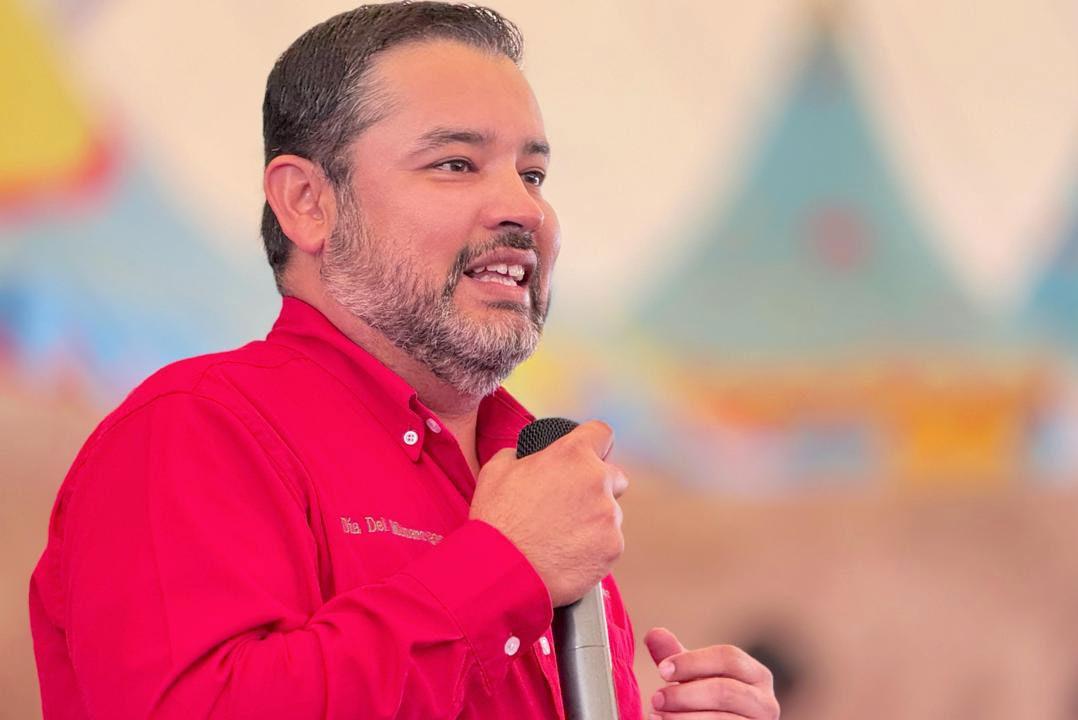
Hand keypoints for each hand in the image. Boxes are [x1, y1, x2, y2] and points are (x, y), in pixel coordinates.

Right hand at [469, 420, 627, 606]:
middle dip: (598, 488)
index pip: (602, 433)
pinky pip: (610, 544)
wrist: (501, 571)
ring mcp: (608, 516)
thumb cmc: (497, 521)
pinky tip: (568, 555)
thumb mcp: (496, 471)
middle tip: (570, 506)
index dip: (594, 444)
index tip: (590, 455)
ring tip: (562, 538)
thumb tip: (524, 457)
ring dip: (594, 522)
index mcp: (571, 455)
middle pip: (615, 477)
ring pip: (611, 514)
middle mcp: (597, 480)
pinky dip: (594, 549)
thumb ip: (519, 455)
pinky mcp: (612, 548)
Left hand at [645, 627, 779, 718]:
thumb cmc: (706, 701)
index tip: (662, 669)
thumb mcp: (694, 677)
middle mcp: (766, 702)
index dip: (693, 662)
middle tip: (655, 698)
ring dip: (683, 718)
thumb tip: (653, 634)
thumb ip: (676, 656)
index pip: (728, 658)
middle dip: (685, 694)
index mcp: (756, 675)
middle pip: (725, 691)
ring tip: (656, 715)